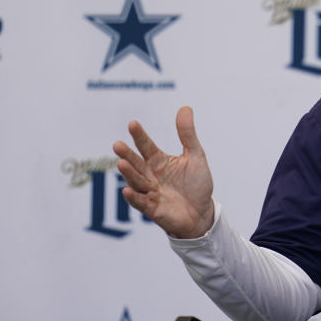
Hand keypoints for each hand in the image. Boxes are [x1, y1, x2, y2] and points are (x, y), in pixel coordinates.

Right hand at [112, 106, 214, 238]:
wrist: (202, 212)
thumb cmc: (197, 184)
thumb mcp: (195, 156)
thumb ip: (187, 134)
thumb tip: (185, 107)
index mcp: (159, 161)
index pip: (146, 146)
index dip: (140, 136)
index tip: (132, 123)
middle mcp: (151, 176)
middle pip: (137, 163)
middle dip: (127, 155)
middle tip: (117, 144)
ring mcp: (150, 192)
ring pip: (136, 181)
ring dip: (129, 173)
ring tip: (121, 163)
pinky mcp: (153, 209)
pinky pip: (141, 203)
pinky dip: (134, 197)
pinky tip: (126, 190)